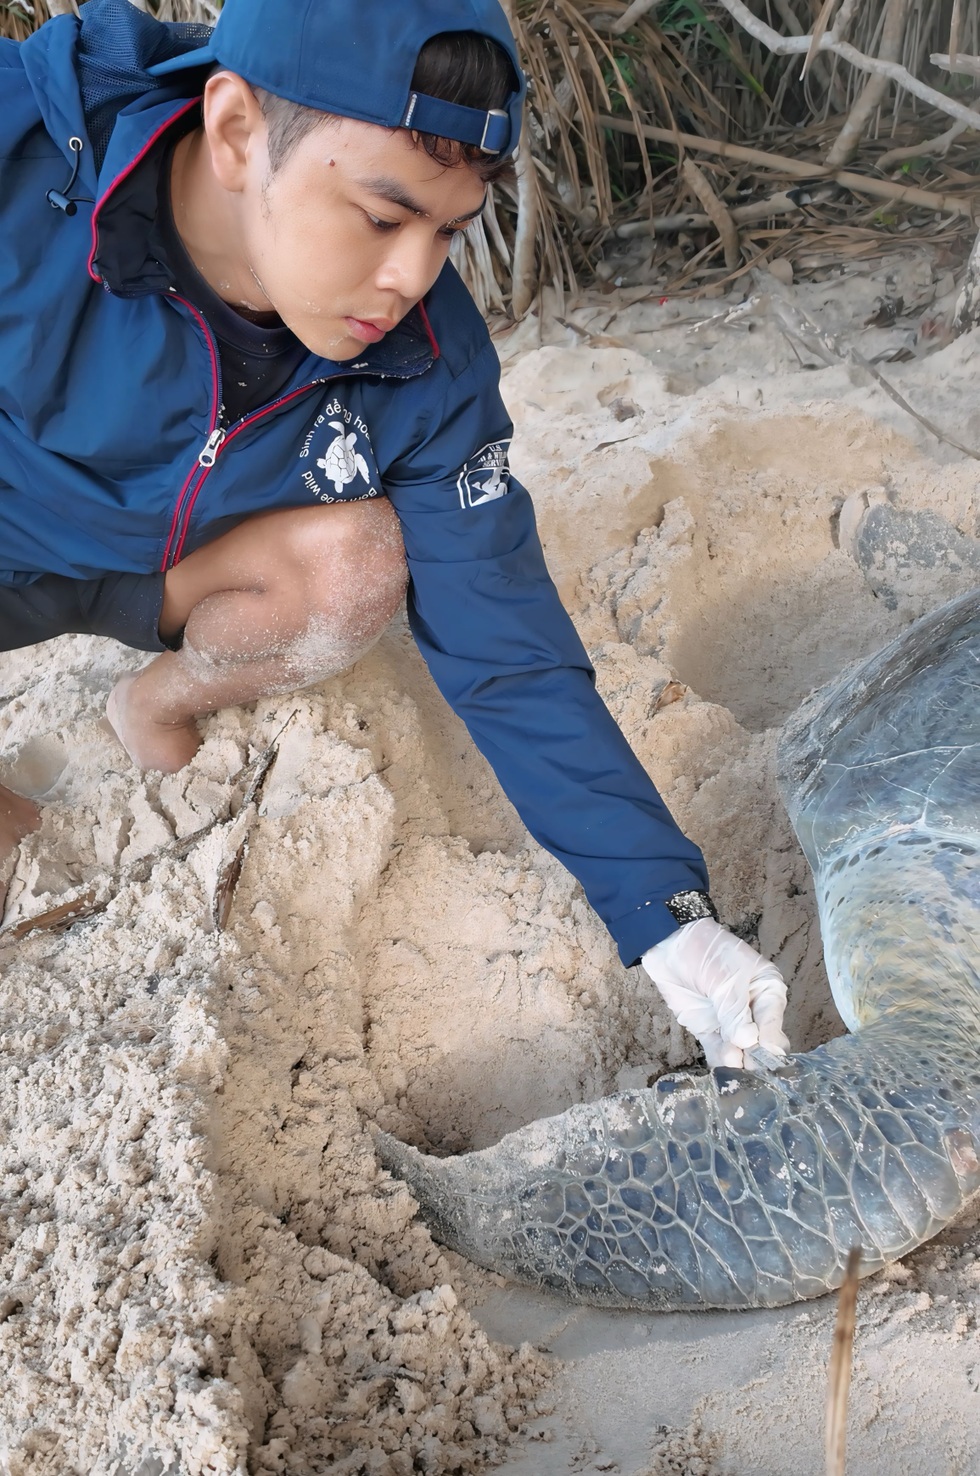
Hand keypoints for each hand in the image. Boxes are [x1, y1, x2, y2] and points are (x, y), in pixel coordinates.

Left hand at [641, 918, 788, 1069]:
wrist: (668, 944)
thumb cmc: (705, 952)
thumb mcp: (725, 978)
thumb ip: (735, 1011)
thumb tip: (748, 1041)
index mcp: (767, 990)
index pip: (774, 1021)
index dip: (770, 1039)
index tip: (763, 1052)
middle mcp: (754, 1010)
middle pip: (761, 1042)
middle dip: (755, 1057)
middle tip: (747, 1067)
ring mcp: (731, 1022)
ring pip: (741, 1051)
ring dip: (738, 1062)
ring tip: (731, 1066)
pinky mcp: (710, 1030)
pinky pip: (719, 1051)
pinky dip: (721, 1063)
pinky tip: (721, 1073)